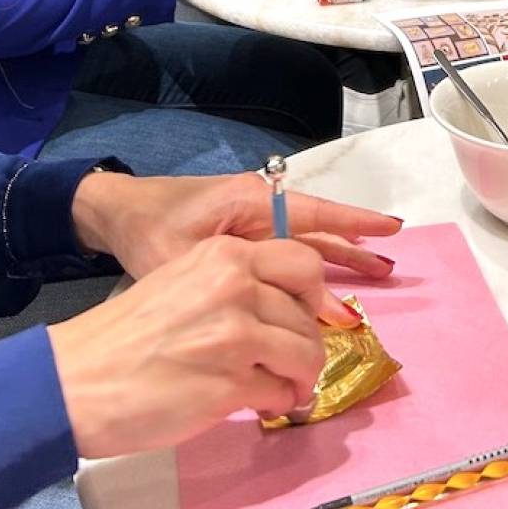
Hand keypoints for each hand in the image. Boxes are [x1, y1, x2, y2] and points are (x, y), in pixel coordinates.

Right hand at [49, 235, 333, 456]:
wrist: (78, 378)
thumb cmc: (126, 333)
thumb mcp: (183, 280)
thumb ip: (232, 285)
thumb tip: (278, 310)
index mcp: (224, 255)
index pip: (301, 262)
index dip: (309, 294)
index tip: (302, 314)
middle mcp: (236, 287)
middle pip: (308, 309)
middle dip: (310, 337)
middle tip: (296, 357)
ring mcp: (236, 336)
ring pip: (305, 353)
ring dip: (301, 376)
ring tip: (286, 387)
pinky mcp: (230, 385)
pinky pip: (280, 392)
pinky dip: (279, 401)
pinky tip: (263, 403)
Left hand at [72, 169, 401, 289]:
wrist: (116, 215)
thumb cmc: (149, 230)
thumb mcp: (187, 256)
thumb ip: (238, 276)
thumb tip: (288, 306)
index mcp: (251, 201)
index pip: (314, 214)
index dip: (353, 224)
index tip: (391, 228)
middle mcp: (259, 206)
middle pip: (316, 229)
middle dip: (354, 247)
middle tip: (392, 267)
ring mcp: (252, 222)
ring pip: (305, 241)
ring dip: (337, 257)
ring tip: (376, 272)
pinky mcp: (242, 237)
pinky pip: (285, 252)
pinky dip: (309, 268)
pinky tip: (326, 288)